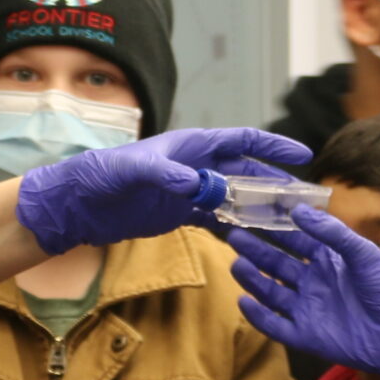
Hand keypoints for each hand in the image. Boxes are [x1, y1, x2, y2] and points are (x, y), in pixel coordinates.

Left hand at [15, 127, 310, 255]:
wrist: (76, 203)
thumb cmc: (100, 175)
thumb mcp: (132, 170)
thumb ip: (166, 175)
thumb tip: (200, 185)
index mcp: (191, 145)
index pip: (241, 140)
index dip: (273, 146)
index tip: (302, 154)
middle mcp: (195, 165)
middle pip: (246, 170)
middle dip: (275, 182)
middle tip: (304, 200)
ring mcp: (189, 190)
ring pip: (235, 196)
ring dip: (259, 207)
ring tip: (287, 223)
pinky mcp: (178, 214)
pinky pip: (216, 219)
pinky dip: (235, 227)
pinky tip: (253, 240)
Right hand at [229, 203, 379, 379]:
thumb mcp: (365, 254)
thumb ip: (333, 233)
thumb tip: (299, 210)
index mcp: (331, 261)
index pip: (297, 240)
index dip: (276, 228)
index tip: (255, 212)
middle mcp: (316, 283)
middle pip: (279, 264)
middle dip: (257, 250)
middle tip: (235, 235)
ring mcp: (310, 310)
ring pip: (272, 292)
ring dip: (254, 279)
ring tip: (237, 263)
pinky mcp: (307, 336)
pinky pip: (276, 325)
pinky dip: (259, 315)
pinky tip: (244, 301)